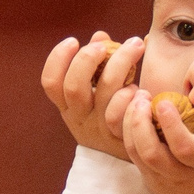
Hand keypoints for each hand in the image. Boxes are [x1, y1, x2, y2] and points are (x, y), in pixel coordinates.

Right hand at [42, 31, 143, 160]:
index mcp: (69, 104)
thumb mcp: (98, 91)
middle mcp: (80, 117)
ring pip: (105, 94)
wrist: (129, 157)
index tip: (73, 40)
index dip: (57, 59)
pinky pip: (124, 113)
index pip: (51, 83)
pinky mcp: (121, 137)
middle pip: (75, 87)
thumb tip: (100, 35)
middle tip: (104, 43)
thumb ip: (98, 64)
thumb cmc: (113, 113)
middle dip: (88, 59)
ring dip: (121, 64)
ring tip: (136, 45)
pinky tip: (142, 86)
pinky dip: (132, 95)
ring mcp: (101, 128)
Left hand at [120, 81, 193, 193]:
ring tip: (137, 101)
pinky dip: (129, 132)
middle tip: (142, 96)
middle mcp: (179, 175)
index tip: (163, 101)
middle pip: (150, 152)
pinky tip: (135, 115)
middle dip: (140, 121)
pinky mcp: (148, 180)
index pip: (183, 146)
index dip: (170, 123)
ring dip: (130, 124)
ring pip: (135, 153)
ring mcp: (160, 180)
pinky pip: (132, 155)